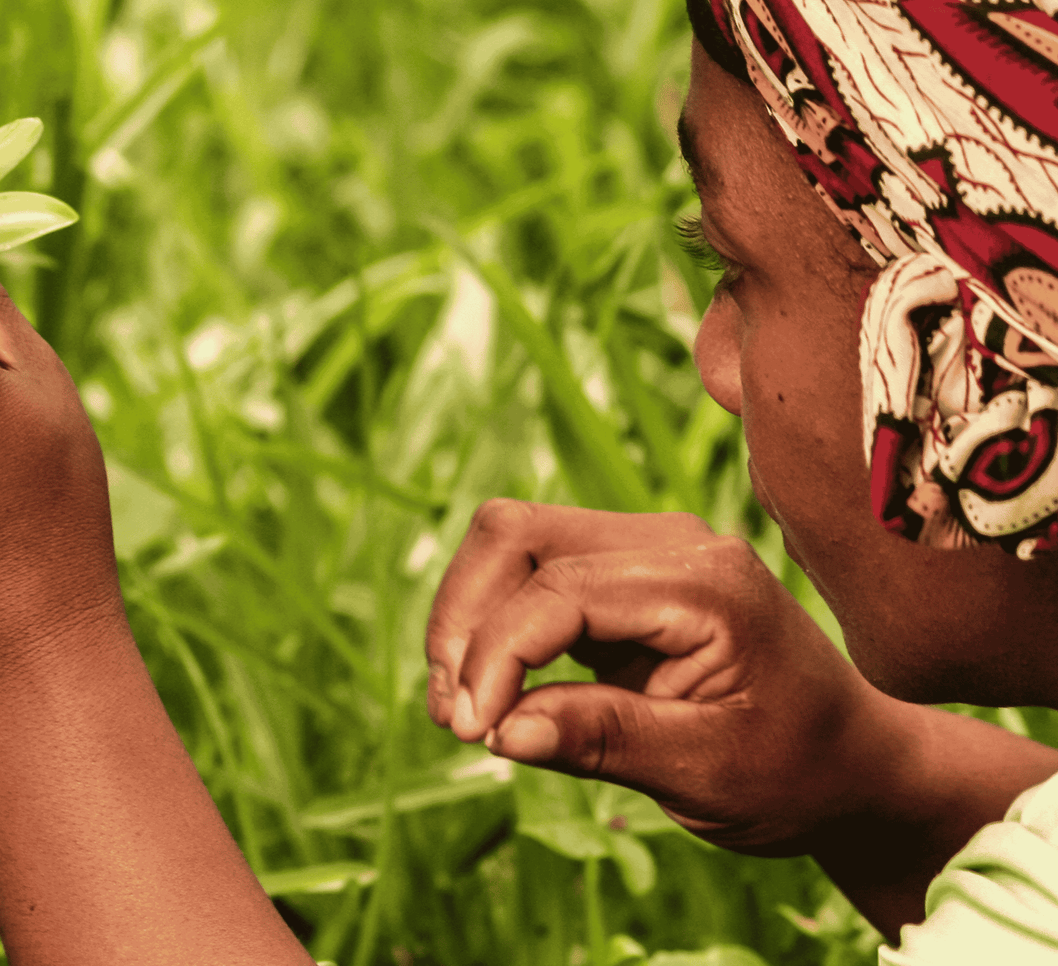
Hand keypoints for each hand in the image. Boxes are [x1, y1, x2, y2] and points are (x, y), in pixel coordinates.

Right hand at [426, 499, 894, 853]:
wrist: (853, 763)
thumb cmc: (798, 771)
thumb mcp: (709, 773)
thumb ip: (605, 740)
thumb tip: (501, 731)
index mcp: (704, 580)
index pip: (561, 588)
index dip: (497, 654)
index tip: (472, 731)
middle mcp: (668, 541)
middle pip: (519, 535)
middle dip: (465, 619)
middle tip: (454, 717)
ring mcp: (643, 549)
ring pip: (513, 544)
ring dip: (469, 619)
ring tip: (461, 709)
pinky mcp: (621, 574)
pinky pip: (532, 574)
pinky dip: (495, 626)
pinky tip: (492, 691)